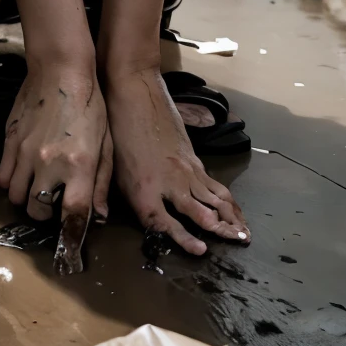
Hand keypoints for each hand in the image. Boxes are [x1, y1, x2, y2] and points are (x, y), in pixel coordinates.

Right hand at [0, 64, 111, 266]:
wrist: (60, 70)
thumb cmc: (90, 104)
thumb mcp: (106, 144)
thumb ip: (102, 182)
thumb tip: (99, 215)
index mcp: (79, 166)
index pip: (72, 215)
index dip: (71, 234)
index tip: (71, 242)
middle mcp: (49, 164)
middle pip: (38, 211)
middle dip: (46, 213)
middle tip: (54, 203)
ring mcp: (24, 154)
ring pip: (15, 197)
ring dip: (27, 198)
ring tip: (37, 188)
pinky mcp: (9, 142)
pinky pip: (2, 177)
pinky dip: (10, 182)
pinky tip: (22, 173)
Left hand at [105, 68, 249, 255]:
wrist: (134, 93)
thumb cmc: (117, 130)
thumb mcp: (109, 167)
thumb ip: (107, 196)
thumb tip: (100, 217)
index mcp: (144, 189)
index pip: (165, 223)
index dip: (184, 240)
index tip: (201, 251)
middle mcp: (170, 182)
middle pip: (201, 213)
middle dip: (222, 230)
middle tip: (239, 243)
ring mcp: (186, 170)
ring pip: (214, 198)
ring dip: (231, 217)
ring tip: (245, 233)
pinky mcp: (193, 159)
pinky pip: (213, 184)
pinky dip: (227, 200)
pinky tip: (235, 209)